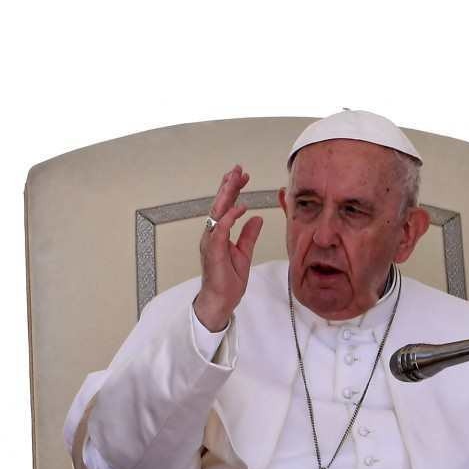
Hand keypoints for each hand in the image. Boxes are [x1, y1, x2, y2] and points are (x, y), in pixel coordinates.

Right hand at [193, 165, 263, 331]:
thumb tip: (257, 218)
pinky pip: (220, 229)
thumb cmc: (229, 279)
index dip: (234, 190)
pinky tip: (240, 207)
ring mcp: (211, 241)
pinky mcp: (213, 250)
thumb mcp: (244, 252)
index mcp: (220, 233)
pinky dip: (230, 217)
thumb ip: (249, 235)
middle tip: (238, 169)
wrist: (222, 299)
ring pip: (217, 211)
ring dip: (227, 194)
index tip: (243, 176)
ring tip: (236, 179)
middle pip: (220, 203)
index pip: (226, 206)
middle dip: (229, 185)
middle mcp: (213, 233)